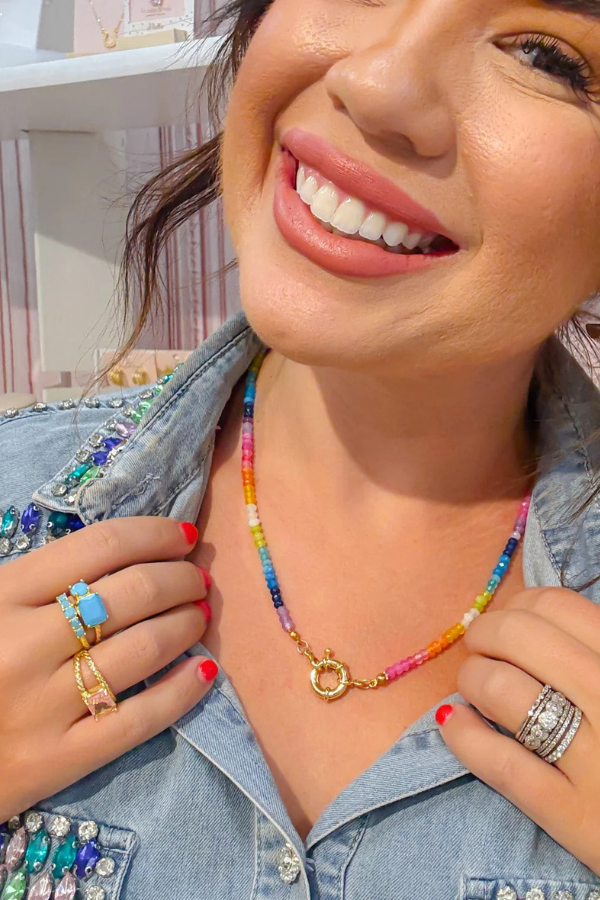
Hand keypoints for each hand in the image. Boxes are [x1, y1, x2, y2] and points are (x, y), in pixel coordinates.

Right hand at [0, 517, 213, 821]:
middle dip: (181, 579)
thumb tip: (130, 553)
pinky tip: (205, 670)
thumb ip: (42, 579)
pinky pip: (140, 719)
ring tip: (199, 615)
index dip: (155, 534)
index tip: (183, 537)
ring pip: (145, 649)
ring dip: (187, 624)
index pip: (102, 544)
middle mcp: (25, 645)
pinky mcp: (58, 758)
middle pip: (134, 592)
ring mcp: (44, 704)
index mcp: (3, 593)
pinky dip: (183, 690)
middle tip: (197, 580)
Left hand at [437, 587, 599, 874]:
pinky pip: (501, 763)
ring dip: (472, 678)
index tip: (510, 620)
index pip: (556, 605)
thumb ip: (595, 651)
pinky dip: (465, 736)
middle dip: (485, 633)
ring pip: (502, 689)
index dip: (519, 606)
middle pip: (518, 636)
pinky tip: (454, 722)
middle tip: (480, 645)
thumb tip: (536, 616)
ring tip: (472, 686)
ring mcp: (596, 759)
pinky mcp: (575, 814)